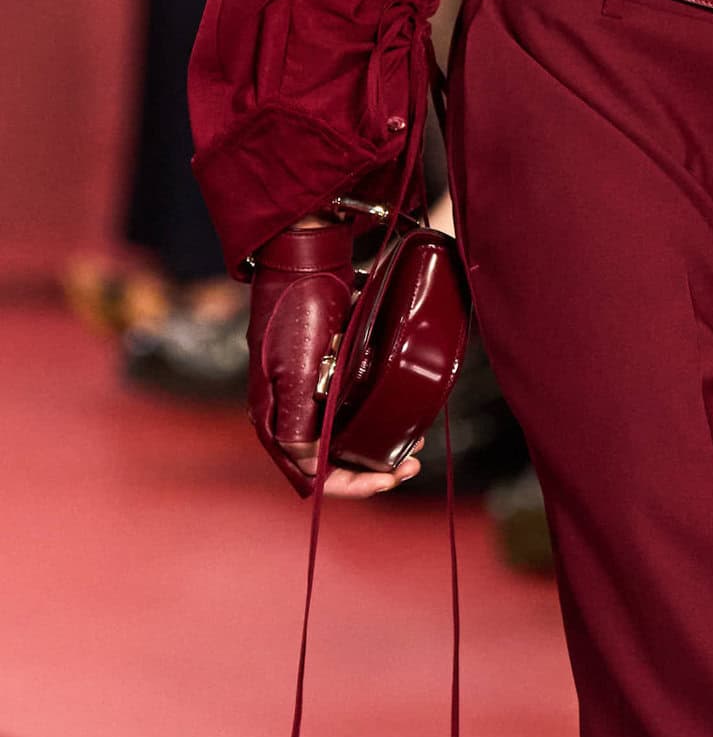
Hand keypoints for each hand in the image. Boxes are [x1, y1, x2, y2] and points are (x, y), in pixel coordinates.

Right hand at [247, 219, 423, 498]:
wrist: (304, 254)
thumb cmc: (295, 309)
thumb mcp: (293, 373)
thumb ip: (297, 425)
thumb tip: (314, 470)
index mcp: (274, 416)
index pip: (312, 473)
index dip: (352, 483)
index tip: (389, 477)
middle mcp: (288, 408)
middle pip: (333, 460)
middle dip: (373, 466)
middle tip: (412, 461)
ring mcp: (307, 388)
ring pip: (347, 434)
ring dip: (380, 443)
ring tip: (414, 440)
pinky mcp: (326, 368)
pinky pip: (353, 405)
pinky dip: (376, 414)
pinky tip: (399, 409)